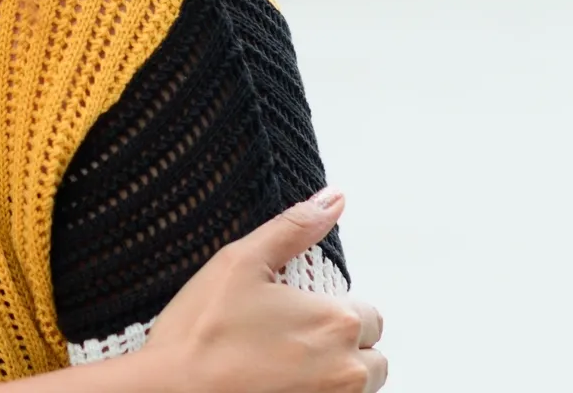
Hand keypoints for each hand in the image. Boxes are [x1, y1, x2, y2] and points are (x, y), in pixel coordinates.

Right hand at [127, 189, 385, 392]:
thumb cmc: (201, 333)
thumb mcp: (240, 262)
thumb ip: (294, 228)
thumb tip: (333, 198)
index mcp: (336, 321)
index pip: (368, 316)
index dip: (333, 313)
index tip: (298, 317)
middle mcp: (348, 369)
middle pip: (371, 358)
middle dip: (342, 349)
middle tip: (290, 344)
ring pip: (358, 388)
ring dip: (335, 377)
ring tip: (285, 367)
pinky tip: (281, 386)